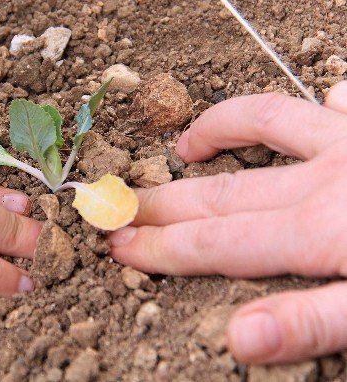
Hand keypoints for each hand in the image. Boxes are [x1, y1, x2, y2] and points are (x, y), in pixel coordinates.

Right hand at [109, 82, 346, 363]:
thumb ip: (313, 321)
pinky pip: (345, 102)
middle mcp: (325, 178)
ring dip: (223, 128)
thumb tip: (239, 338)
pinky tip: (319, 101)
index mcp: (320, 231)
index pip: (218, 242)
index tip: (115, 244)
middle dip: (164, 202)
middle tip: (118, 204)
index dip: (161, 245)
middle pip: (224, 191)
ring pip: (272, 119)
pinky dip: (329, 100)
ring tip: (186, 146)